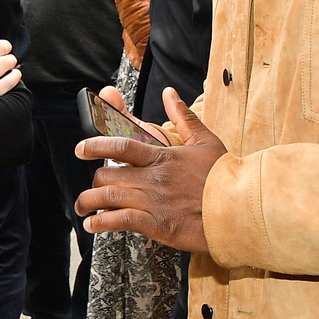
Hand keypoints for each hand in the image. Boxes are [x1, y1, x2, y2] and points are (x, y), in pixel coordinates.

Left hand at [73, 87, 226, 253]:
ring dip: (89, 204)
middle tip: (94, 186)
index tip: (80, 149)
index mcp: (162, 157)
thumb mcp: (205, 140)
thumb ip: (183, 117)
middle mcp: (153, 178)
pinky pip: (120, 222)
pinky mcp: (157, 225)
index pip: (120, 147)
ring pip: (108, 199)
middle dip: (95, 181)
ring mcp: (153, 202)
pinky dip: (102, 224)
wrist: (238, 208)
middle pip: (108, 176)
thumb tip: (169, 93)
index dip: (95, 146)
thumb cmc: (223, 175)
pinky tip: (94, 225)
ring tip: (82, 209)